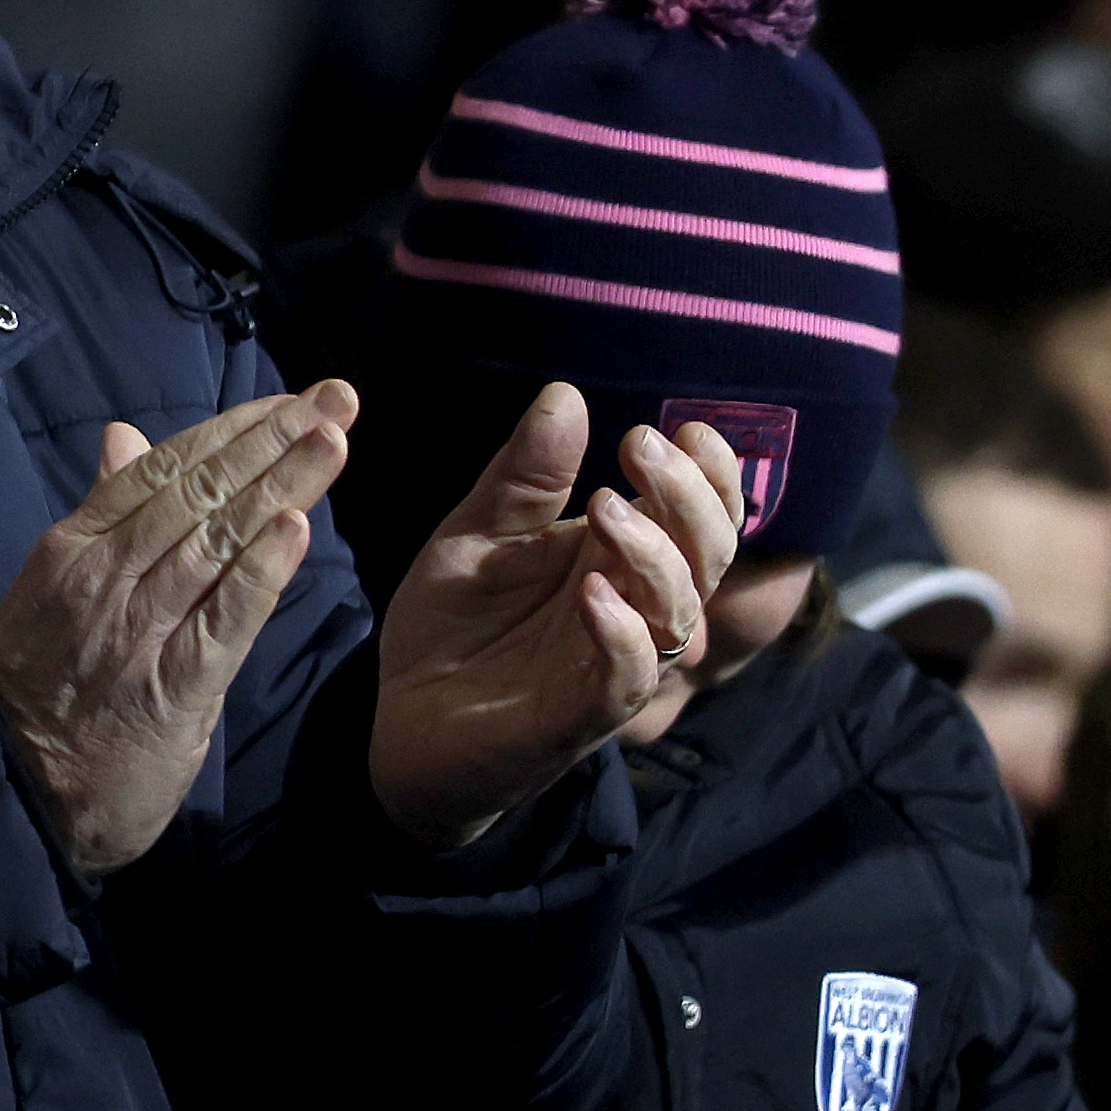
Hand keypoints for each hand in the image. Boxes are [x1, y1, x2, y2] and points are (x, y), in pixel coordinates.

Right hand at [0, 387, 356, 878]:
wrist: (19, 788)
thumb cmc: (45, 685)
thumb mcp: (58, 584)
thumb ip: (103, 512)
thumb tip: (125, 435)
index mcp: (78, 546)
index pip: (165, 468)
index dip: (233, 430)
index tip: (289, 401)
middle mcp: (108, 577)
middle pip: (200, 493)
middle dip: (272, 440)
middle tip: (333, 400)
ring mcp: (139, 629)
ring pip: (217, 541)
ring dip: (281, 486)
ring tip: (331, 441)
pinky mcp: (174, 686)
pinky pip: (224, 618)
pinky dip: (261, 570)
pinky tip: (296, 528)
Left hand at [366, 387, 741, 854]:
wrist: (399, 716)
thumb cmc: (454, 624)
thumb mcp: (477, 533)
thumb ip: (523, 476)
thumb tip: (565, 394)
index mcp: (616, 556)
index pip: (700, 513)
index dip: (711, 473)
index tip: (682, 428)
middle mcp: (630, 607)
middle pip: (707, 554)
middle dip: (689, 497)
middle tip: (639, 447)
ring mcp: (609, 663)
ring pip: (678, 614)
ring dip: (655, 556)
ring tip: (604, 509)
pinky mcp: (580, 716)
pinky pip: (627, 678)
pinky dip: (622, 634)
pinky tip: (594, 594)